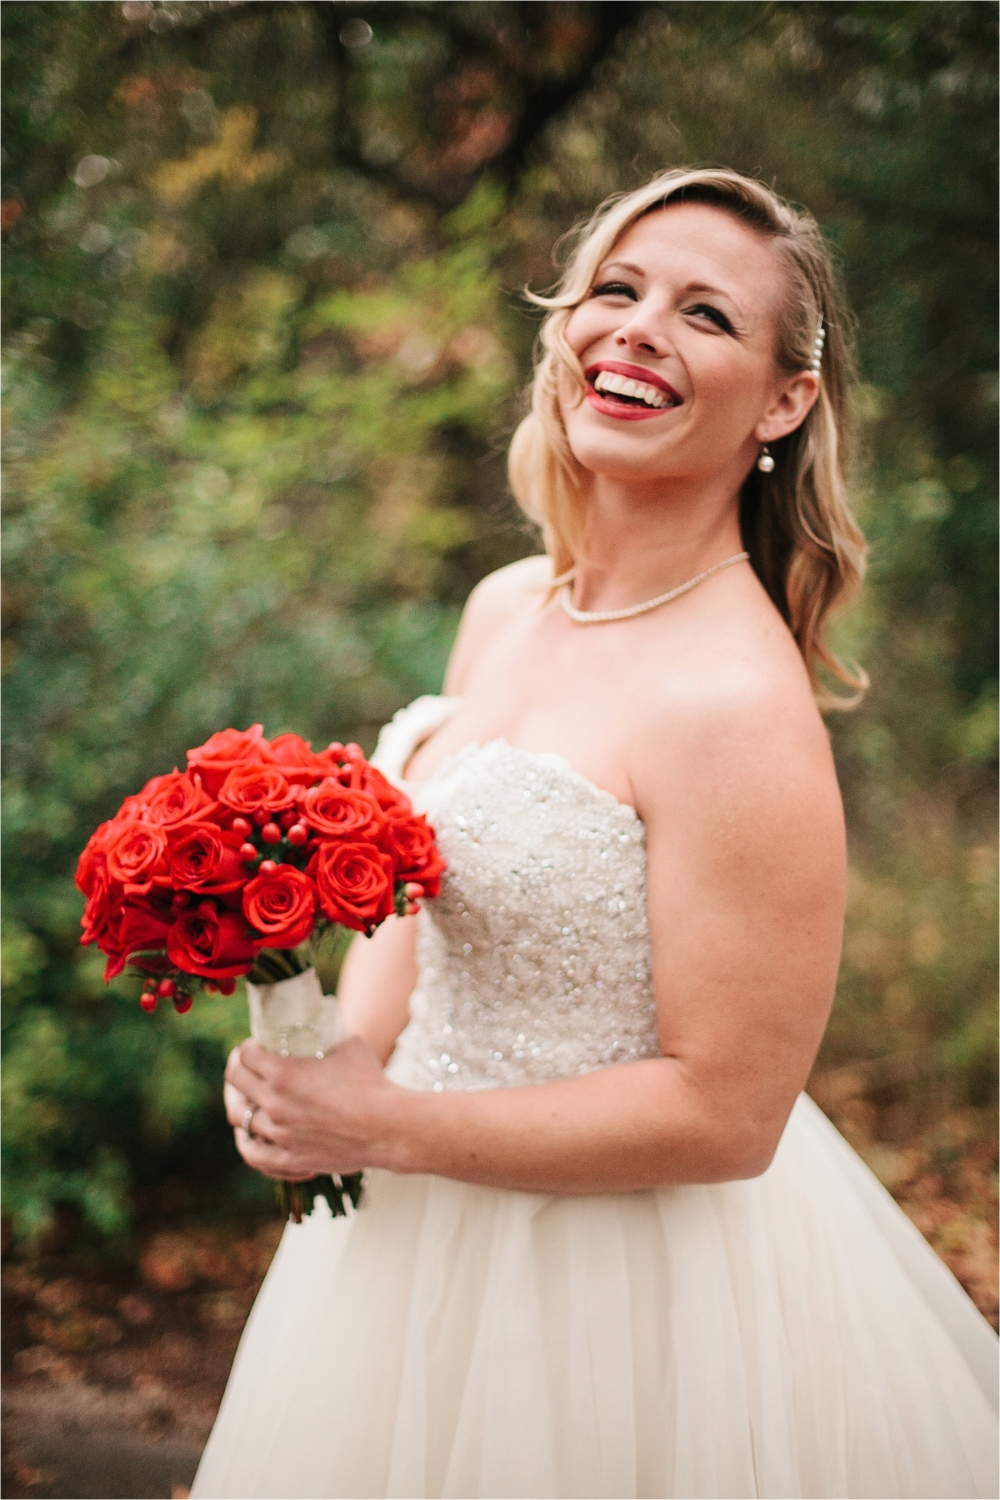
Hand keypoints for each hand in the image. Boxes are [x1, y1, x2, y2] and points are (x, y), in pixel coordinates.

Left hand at [224, 1035, 397, 1182]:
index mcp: (284, 1074)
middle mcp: (275, 1104)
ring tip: (247, 1099)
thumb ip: (326, 1033)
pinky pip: (254, 1154)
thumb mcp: (348, 1044)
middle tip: (245, 1067)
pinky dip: (247, 1143)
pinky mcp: (290, 1158)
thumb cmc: (372, 1082)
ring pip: (241, 1119)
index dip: (246, 1048)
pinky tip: (248, 1135)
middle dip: (237, 1070)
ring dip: (241, 1104)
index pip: (245, 1056)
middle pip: (235, 1084)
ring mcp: (281, 1134)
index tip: (253, 1047)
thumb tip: (320, 1022)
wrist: (388, 1127)